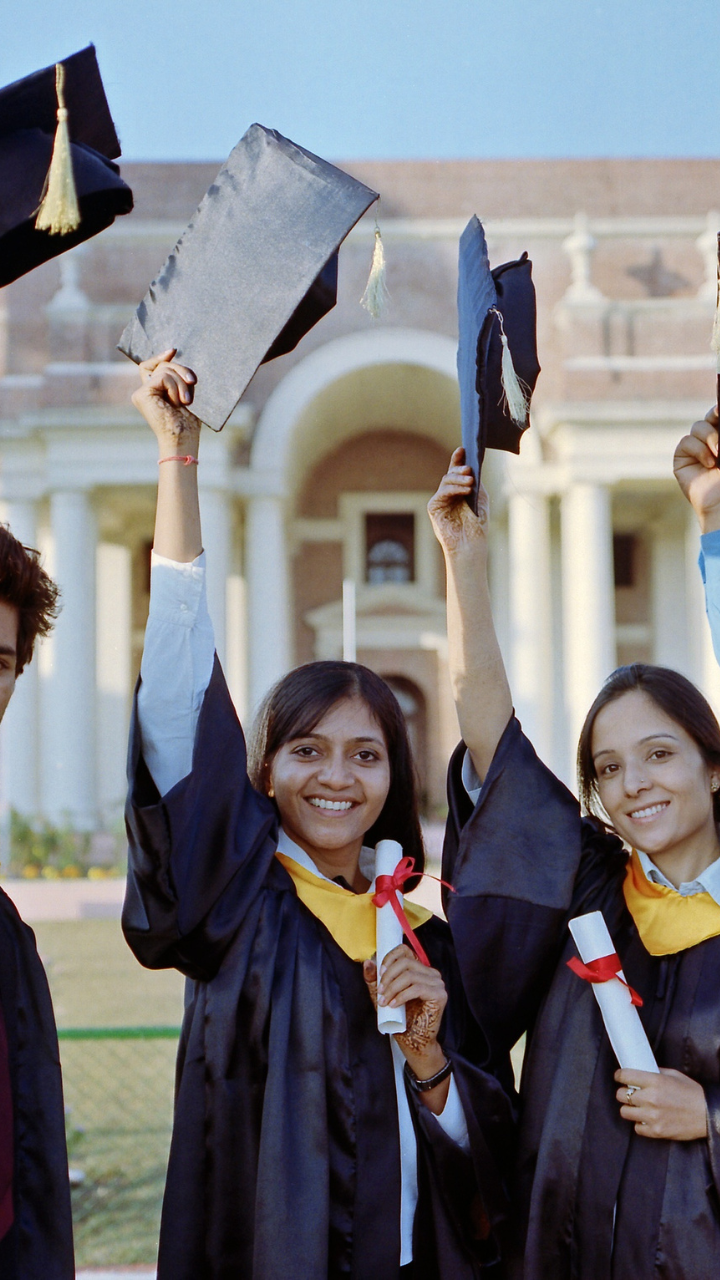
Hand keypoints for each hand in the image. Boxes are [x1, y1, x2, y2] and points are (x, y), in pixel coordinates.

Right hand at [131, 349, 199, 454]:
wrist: (183, 438)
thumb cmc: (188, 421)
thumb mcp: (184, 392)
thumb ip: (176, 376)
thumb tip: (173, 353)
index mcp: (152, 392)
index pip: (150, 366)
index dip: (160, 357)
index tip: (173, 351)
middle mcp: (143, 392)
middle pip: (162, 365)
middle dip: (181, 370)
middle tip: (193, 382)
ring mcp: (140, 393)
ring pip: (164, 370)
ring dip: (181, 383)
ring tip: (186, 400)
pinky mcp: (142, 394)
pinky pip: (163, 377)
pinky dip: (175, 387)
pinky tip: (178, 401)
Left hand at [363, 943, 446, 1062]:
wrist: (414, 1040)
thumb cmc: (401, 1018)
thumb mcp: (383, 996)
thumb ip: (374, 980)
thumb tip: (368, 962)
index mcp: (420, 969)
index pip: (405, 951)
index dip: (390, 958)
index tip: (380, 973)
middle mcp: (431, 973)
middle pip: (406, 962)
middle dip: (388, 976)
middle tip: (380, 992)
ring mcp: (437, 983)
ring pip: (410, 975)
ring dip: (393, 988)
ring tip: (385, 1001)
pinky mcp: (440, 995)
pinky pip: (417, 988)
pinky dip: (402, 996)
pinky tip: (394, 1004)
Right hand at [427, 447, 489, 555]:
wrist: (470, 543)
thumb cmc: (477, 525)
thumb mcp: (480, 499)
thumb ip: (476, 483)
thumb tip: (471, 469)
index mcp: (459, 492)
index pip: (456, 473)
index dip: (457, 459)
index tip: (463, 449)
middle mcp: (448, 495)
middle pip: (450, 474)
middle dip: (459, 469)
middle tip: (469, 469)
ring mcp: (440, 501)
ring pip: (446, 481)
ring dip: (459, 479)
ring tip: (470, 482)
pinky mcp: (434, 508)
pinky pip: (442, 492)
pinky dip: (454, 489)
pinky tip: (466, 490)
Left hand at [615, 1067, 707, 1139]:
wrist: (707, 1115)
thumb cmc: (692, 1093)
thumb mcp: (674, 1075)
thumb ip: (655, 1072)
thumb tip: (640, 1071)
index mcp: (655, 1081)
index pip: (625, 1076)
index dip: (620, 1075)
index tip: (620, 1077)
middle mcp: (651, 1099)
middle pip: (620, 1095)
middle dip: (623, 1093)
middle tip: (630, 1093)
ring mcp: (652, 1116)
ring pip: (625, 1112)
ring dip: (630, 1109)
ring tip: (638, 1107)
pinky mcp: (656, 1131)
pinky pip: (637, 1128)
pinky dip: (640, 1124)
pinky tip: (647, 1119)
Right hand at [673, 409, 719, 532]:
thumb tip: (718, 408)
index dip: (719, 409)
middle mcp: (712, 442)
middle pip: (710, 417)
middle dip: (715, 414)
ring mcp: (696, 450)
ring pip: (698, 427)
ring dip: (710, 437)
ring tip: (719, 454)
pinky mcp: (682, 460)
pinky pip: (686, 442)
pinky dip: (698, 450)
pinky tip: (709, 465)